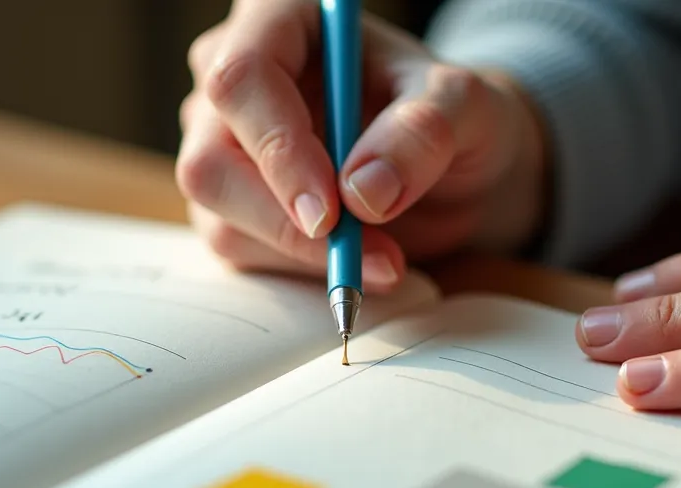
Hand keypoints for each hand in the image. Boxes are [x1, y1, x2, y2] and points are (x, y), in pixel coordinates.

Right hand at [177, 0, 547, 292]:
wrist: (454, 169)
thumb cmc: (453, 118)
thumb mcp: (468, 109)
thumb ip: (425, 132)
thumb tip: (362, 192)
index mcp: (282, 20)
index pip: (243, 77)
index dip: (278, 148)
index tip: (331, 210)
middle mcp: (236, 75)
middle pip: (211, 158)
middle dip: (285, 220)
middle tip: (367, 254)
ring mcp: (222, 140)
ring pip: (218, 212)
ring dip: (300, 254)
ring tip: (384, 261)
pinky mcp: (231, 200)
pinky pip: (237, 247)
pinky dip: (298, 269)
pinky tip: (357, 263)